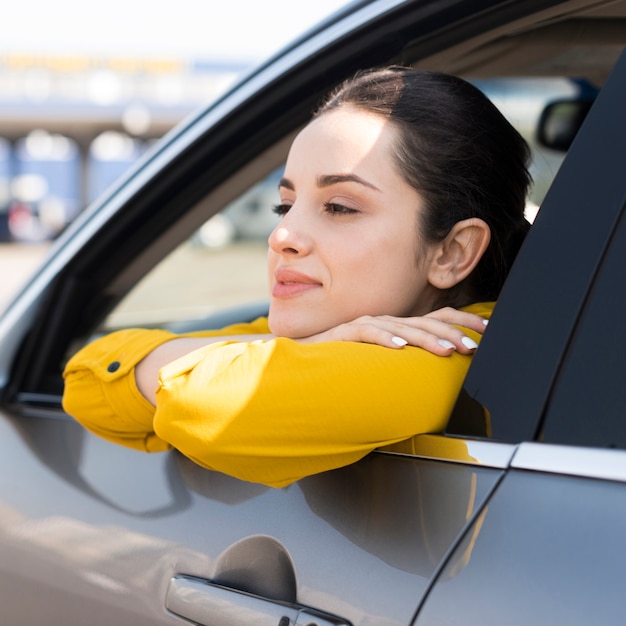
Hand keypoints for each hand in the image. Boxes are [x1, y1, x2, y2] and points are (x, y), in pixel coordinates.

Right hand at [298, 307, 488, 354]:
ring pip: (401, 328)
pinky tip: (400, 348)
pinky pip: (367, 334)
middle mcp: (384, 322)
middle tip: (473, 346)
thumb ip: (404, 362)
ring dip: (426, 338)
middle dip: (452, 332)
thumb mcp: (379, 360)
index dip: (462, 321)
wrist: (300, 356)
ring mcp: (364, 325)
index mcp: (396, 327)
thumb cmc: (341, 359)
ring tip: (446, 349)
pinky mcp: (344, 333)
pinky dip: (385, 339)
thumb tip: (435, 373)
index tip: (487, 330)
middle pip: (424, 322)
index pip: (435, 318)